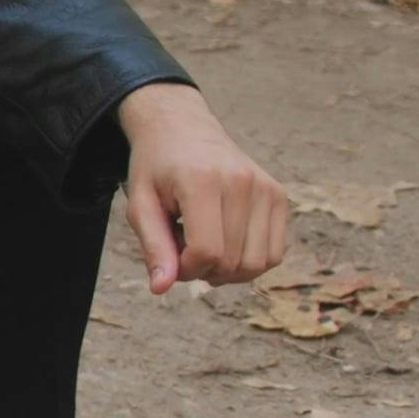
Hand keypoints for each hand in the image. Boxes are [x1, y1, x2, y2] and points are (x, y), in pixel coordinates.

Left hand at [117, 82, 287, 289]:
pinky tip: (226, 244)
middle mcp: (242, 182)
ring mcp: (266, 188)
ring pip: (258, 264)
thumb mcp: (139, 204)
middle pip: (232, 261)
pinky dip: (249, 262)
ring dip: (227, 270)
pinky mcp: (279, 196)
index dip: (185, 269)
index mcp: (202, 180)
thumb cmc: (156, 169)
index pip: (206, 251)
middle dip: (203, 271)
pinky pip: (274, 254)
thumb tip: (161, 288)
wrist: (183, 129)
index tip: (169, 258)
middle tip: (181, 249)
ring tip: (203, 244)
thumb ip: (153, 246)